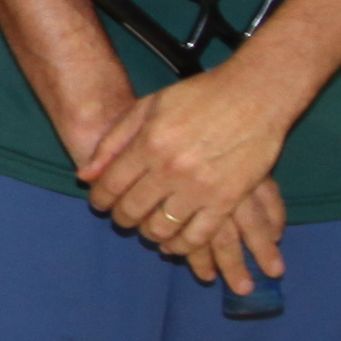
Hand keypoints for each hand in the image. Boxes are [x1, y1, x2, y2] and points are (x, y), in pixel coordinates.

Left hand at [71, 69, 291, 286]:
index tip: (100, 203)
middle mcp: (170, 169)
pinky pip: (197, 236)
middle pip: (133, 210)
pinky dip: (182, 246)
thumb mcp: (150, 105)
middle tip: (124, 217)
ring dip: (150, 233)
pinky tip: (175, 243)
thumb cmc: (201, 95)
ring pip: (162, 228)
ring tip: (149, 228)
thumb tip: (85, 175)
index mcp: (149, 144)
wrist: (255, 94)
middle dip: (122, 218)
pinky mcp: (226, 200)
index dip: (100, 199)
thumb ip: (114, 140)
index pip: (111, 185)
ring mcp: (200, 187)